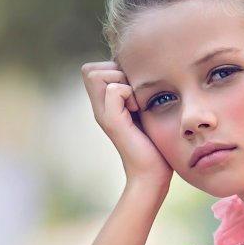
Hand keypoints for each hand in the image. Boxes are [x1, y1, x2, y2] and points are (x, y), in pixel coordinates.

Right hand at [81, 61, 172, 191]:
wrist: (151, 175)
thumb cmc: (154, 145)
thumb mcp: (143, 111)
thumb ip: (137, 93)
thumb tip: (143, 69)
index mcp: (105, 104)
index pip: (92, 70)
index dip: (112, 70)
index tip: (132, 90)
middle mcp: (99, 108)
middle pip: (90, 70)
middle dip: (113, 72)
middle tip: (132, 94)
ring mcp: (103, 115)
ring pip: (96, 74)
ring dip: (120, 81)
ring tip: (135, 103)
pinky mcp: (112, 122)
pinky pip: (113, 89)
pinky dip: (128, 93)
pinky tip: (137, 110)